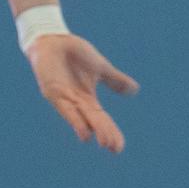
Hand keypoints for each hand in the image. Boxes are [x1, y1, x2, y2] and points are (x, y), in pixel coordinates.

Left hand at [26, 34, 138, 151]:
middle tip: (115, 149)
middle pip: (93, 121)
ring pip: (82, 117)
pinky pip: (65, 108)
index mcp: (87, 98)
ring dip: (93, 129)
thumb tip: (135, 90)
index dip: (110, 132)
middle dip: (105, 134)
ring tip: (105, 143)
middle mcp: (76, 101)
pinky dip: (75, 120)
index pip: (101, 119)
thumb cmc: (74, 54)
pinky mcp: (53, 91)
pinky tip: (85, 133)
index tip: (119, 148)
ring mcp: (64, 97)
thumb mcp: (100, 67)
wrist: (55, 39)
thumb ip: (115, 80)